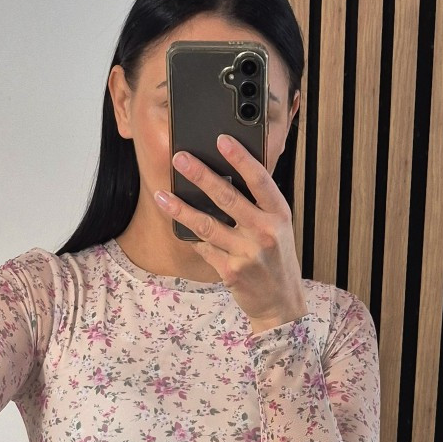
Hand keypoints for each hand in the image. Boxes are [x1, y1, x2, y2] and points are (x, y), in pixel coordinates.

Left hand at [155, 133, 307, 329]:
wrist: (280, 302)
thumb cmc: (276, 259)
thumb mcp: (278, 228)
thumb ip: (259, 205)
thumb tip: (226, 175)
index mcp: (279, 214)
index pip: (260, 180)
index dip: (240, 158)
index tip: (221, 139)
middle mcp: (265, 232)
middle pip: (228, 198)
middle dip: (200, 175)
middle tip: (179, 159)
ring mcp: (248, 254)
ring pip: (207, 225)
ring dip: (181, 208)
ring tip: (162, 194)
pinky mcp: (231, 271)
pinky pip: (204, 248)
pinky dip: (189, 235)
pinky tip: (174, 222)